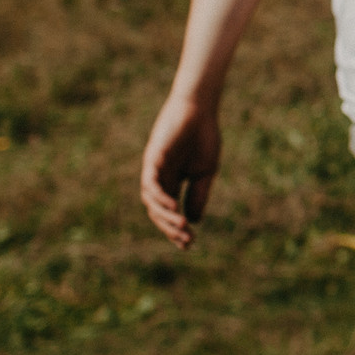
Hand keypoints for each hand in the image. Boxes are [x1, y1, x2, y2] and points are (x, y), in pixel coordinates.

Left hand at [141, 91, 220, 248]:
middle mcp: (158, 178)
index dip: (176, 229)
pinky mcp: (153, 159)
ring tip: (183, 227)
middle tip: (187, 240)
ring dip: (165, 217)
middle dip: (171, 228)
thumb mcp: (204, 172)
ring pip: (152, 201)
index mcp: (171, 182)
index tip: (189, 245)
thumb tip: (193, 220)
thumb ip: (197, 194)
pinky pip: (150, 184)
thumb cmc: (203, 137)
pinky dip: (160, 198)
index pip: (168, 212)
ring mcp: (153, 169)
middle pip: (158, 211)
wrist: (200, 110)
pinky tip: (173, 208)